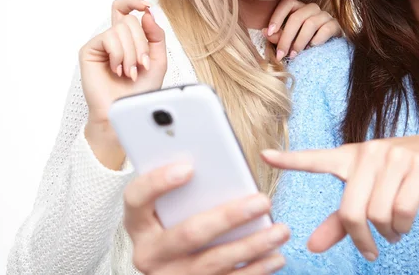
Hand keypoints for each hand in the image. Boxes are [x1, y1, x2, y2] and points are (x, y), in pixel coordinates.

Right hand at [80, 0, 166, 156]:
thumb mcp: (158, 60)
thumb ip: (156, 35)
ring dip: (131, 54)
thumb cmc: (140, 90)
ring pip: (122, 29)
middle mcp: (112, 38)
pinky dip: (119, 55)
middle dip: (142, 44)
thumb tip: (147, 13)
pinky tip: (117, 71)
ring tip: (130, 72)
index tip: (146, 6)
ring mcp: (100, 43)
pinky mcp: (89, 50)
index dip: (134, 2)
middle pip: (130, 20)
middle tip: (142, 66)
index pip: (125, 9)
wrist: (125, 111)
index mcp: (128, 38)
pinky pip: (109, 38)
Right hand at [124, 162, 288, 274]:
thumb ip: (185, 183)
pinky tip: (276, 256)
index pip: (137, 198)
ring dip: (253, 245)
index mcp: (139, 223)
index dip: (159, 182)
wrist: (172, 268)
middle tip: (262, 201)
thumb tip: (213, 155)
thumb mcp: (170, 203)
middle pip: (189, 233)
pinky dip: (256, 270)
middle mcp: (150, 253)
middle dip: (230, 217)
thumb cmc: (177, 219)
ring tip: (281, 230)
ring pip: (214, 262)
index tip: (188, 167)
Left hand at [262, 134, 418, 260]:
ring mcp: (394, 156)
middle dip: (361, 239)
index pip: (315, 159)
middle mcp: (368, 152)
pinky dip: (403, 228)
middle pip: (351, 211)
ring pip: (378, 214)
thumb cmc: (400, 176)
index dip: (290, 160)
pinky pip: (403, 211)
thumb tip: (312, 247)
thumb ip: (340, 221)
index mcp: (349, 157)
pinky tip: (404, 224)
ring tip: (393, 231)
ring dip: (388, 234)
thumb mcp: (368, 193)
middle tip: (371, 250)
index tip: (263, 155)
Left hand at [264, 0, 341, 61]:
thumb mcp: (288, 40)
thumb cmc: (303, 43)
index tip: (269, 32)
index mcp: (298, 8)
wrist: (327, 51)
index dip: (277, 17)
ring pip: (310, 23)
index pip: (287, 3)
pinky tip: (312, 48)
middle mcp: (312, 8)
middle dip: (286, 37)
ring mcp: (325, 16)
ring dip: (300, 41)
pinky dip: (317, 39)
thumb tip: (265, 32)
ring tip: (294, 54)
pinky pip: (326, 29)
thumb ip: (277, 36)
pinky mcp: (335, 25)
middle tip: (281, 54)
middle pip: (297, 17)